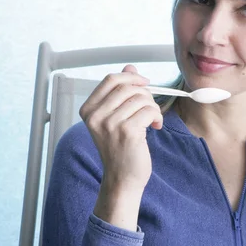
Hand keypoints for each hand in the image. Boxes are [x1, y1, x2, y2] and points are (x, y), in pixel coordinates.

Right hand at [79, 65, 162, 194]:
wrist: (122, 178)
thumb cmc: (120, 148)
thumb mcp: (116, 117)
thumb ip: (121, 92)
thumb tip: (130, 67)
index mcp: (88, 110)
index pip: (111, 79)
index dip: (131, 77)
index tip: (144, 84)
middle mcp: (95, 116)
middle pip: (128, 87)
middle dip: (145, 94)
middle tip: (149, 108)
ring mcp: (110, 124)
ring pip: (141, 98)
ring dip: (153, 107)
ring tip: (152, 120)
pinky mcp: (127, 132)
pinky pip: (149, 110)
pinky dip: (157, 116)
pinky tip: (155, 127)